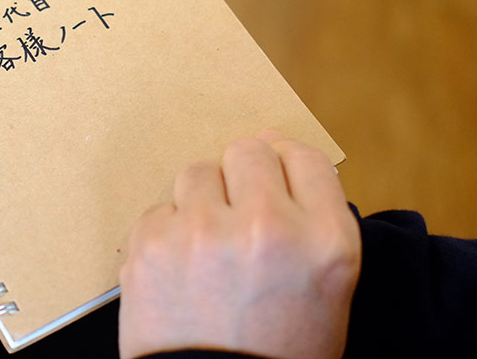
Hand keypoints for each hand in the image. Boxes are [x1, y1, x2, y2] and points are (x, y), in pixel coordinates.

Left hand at [118, 134, 359, 358]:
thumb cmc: (276, 350)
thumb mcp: (324, 287)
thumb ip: (310, 212)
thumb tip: (270, 139)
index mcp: (324, 241)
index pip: (305, 158)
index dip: (288, 173)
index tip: (277, 192)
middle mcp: (266, 226)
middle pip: (248, 151)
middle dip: (243, 181)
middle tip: (240, 223)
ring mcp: (203, 231)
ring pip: (198, 171)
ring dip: (203, 203)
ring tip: (208, 252)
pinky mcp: (152, 242)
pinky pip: (160, 208)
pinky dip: (168, 234)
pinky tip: (181, 272)